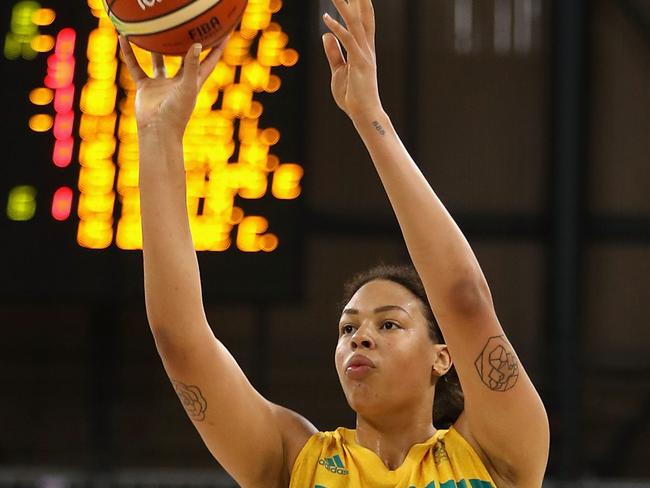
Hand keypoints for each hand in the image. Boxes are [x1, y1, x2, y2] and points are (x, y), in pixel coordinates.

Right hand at [118, 37, 226, 134]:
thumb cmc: (176, 113)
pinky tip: (124, 38)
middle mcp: (178, 82)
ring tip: (155, 29)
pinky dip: (130, 53)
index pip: (208, 62)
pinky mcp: (146, 88)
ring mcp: (162, 85)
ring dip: (156, 47)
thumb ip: (191, 66)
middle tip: (188, 26)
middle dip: (187, 44)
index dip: (216, 49)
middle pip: (185, 59)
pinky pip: (136, 66)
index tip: (222, 33)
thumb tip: (197, 44)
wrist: (157, 131)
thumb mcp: (187, 87)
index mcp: (194, 82)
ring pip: (159, 61)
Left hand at [322, 0, 381, 119]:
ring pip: (355, 23)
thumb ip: (334, 53)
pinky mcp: (360, 63)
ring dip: (345, 6)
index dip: (359, 4)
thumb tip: (326, 35)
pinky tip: (326, 18)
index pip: (362, 21)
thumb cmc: (353, 96)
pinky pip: (348, 41)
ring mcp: (364, 55)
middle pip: (364, 16)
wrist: (364, 114)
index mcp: (364, 49)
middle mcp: (367, 48)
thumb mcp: (339, 71)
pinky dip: (337, 28)